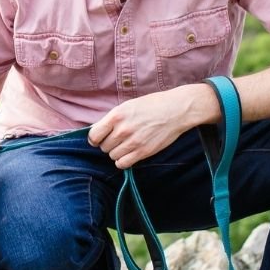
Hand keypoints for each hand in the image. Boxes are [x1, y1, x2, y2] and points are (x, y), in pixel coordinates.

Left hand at [87, 86, 213, 169]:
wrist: (175, 110)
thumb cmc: (152, 105)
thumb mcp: (128, 106)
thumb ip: (113, 119)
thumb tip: (98, 131)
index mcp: (116, 115)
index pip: (94, 135)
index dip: (95, 139)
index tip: (99, 139)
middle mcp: (122, 129)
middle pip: (103, 147)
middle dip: (108, 144)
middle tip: (118, 139)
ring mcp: (133, 142)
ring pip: (112, 156)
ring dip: (117, 152)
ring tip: (126, 145)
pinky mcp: (143, 152)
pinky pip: (122, 164)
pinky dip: (123, 161)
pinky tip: (129, 154)